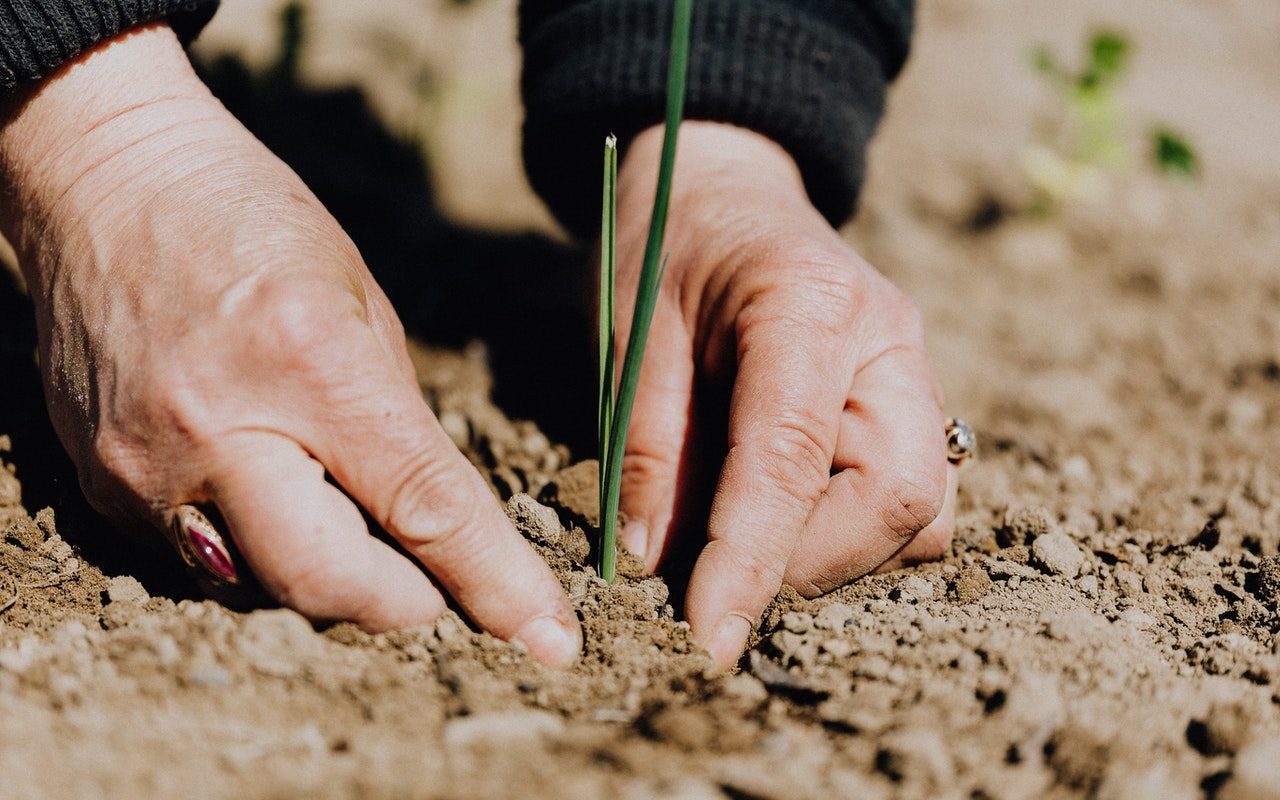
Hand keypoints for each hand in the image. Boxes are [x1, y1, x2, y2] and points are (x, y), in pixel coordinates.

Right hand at [0, 24, 580, 665]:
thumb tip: (435, 523)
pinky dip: (256, 547)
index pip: (423, 507)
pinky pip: (200, 560)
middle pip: (330, 584)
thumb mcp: (361, 301)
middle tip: (434, 585)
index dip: (494, 584)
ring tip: (343, 512)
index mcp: (310, 363)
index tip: (548, 639)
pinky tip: (267, 488)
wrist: (105, 183)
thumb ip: (398, 422)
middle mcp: (219, 429)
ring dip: (328, 577)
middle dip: (404, 603)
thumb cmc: (251, 222)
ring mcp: (147, 467)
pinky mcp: (101, 485)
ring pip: (263, 588)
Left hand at [613, 122, 956, 667]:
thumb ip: (646, 445)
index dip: (750, 560)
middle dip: (809, 565)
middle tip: (718, 578)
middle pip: (900, 498)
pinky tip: (781, 514)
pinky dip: (850, 533)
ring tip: (744, 539)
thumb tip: (654, 563)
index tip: (707, 637)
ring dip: (834, 555)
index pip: (793, 458)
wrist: (723, 188)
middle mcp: (889, 341)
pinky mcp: (911, 403)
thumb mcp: (631, 333)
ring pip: (921, 512)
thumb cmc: (666, 246)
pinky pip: (911, 499)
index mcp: (810, 304)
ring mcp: (914, 372)